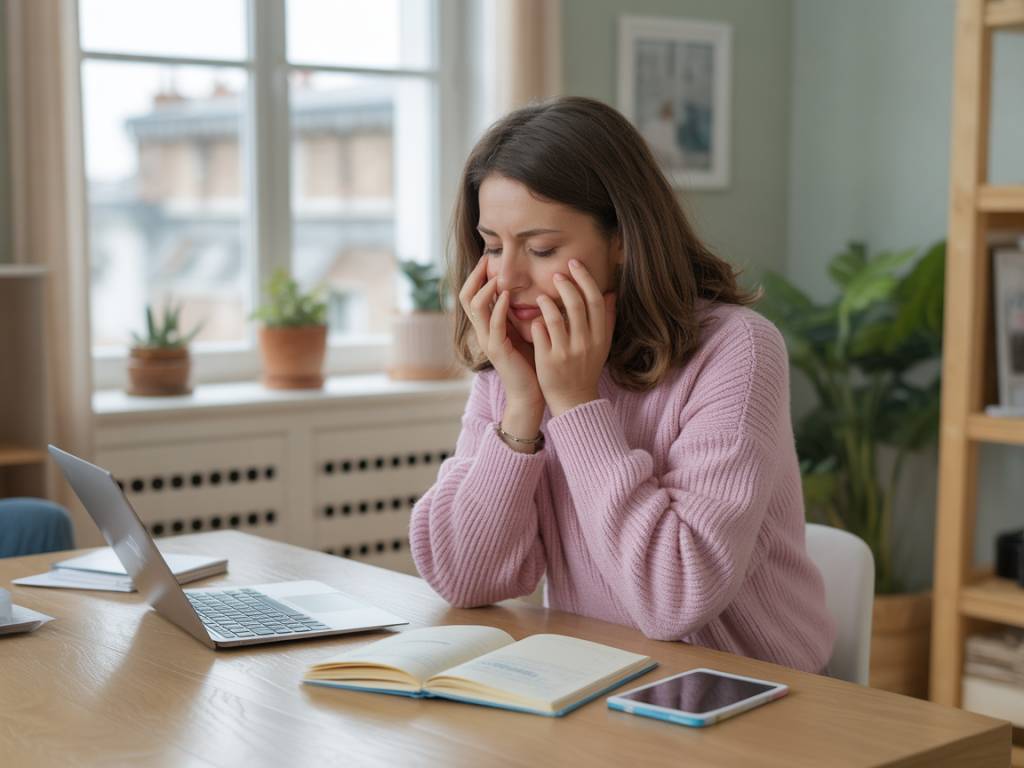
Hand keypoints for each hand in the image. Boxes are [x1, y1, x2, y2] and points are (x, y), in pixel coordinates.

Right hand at [459, 257, 543, 411]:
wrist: (531, 393)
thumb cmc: (531, 361)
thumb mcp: (524, 329)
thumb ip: (519, 310)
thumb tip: (528, 286)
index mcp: (486, 325)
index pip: (472, 293)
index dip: (478, 275)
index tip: (490, 257)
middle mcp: (482, 331)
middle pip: (466, 296)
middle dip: (476, 275)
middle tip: (489, 258)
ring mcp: (487, 341)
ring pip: (474, 307)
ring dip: (486, 288)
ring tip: (498, 275)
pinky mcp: (497, 350)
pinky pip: (493, 324)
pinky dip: (498, 307)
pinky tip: (508, 295)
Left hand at [531, 259, 615, 416]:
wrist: (574, 400)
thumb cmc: (586, 368)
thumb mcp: (602, 345)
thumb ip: (607, 319)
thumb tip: (611, 292)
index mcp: (600, 337)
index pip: (595, 300)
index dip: (584, 279)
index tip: (574, 264)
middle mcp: (586, 343)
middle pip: (576, 304)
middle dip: (565, 284)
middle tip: (555, 275)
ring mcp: (566, 353)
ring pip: (555, 317)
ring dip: (546, 302)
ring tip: (541, 296)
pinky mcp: (548, 362)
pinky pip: (540, 333)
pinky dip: (536, 322)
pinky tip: (534, 318)